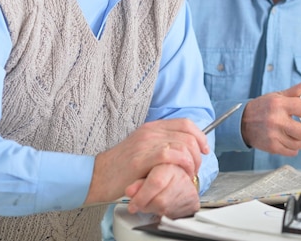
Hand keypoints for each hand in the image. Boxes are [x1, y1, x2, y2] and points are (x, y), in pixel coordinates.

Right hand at [84, 118, 208, 204]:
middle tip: (194, 169)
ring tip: (187, 174)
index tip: (204, 150)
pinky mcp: (142, 158)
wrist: (97, 177)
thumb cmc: (121, 168)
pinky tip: (180, 174)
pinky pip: (171, 155)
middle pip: (188, 134)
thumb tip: (187, 150)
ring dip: (192, 162)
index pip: (185, 123)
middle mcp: (151, 132)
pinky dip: (182, 165)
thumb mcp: (144, 149)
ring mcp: (146, 143)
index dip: (200, 136)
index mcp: (152, 127)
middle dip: (198, 154)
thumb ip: (162, 145)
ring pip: (183, 144)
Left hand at [125, 164, 199, 217]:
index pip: (156, 182)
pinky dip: (164, 214)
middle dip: (146, 206)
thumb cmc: (160, 175)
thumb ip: (137, 183)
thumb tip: (130, 191)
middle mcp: (181, 175)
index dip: (142, 197)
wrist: (179, 178)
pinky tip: (161, 207)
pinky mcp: (194, 202)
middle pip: (160, 200)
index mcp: (169, 164)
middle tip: (140, 205)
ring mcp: (189, 189)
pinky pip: (175, 214)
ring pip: (166, 209)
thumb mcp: (145, 174)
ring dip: (153, 210)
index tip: (132, 205)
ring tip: (150, 203)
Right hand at [242, 80, 300, 155]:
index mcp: (279, 104)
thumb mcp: (277, 96)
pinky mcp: (271, 147)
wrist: (241, 122)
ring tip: (293, 134)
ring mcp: (273, 135)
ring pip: (300, 144)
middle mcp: (276, 120)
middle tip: (300, 127)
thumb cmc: (262, 108)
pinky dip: (292, 148)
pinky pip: (292, 152)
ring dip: (299, 140)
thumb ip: (295, 91)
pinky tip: (287, 141)